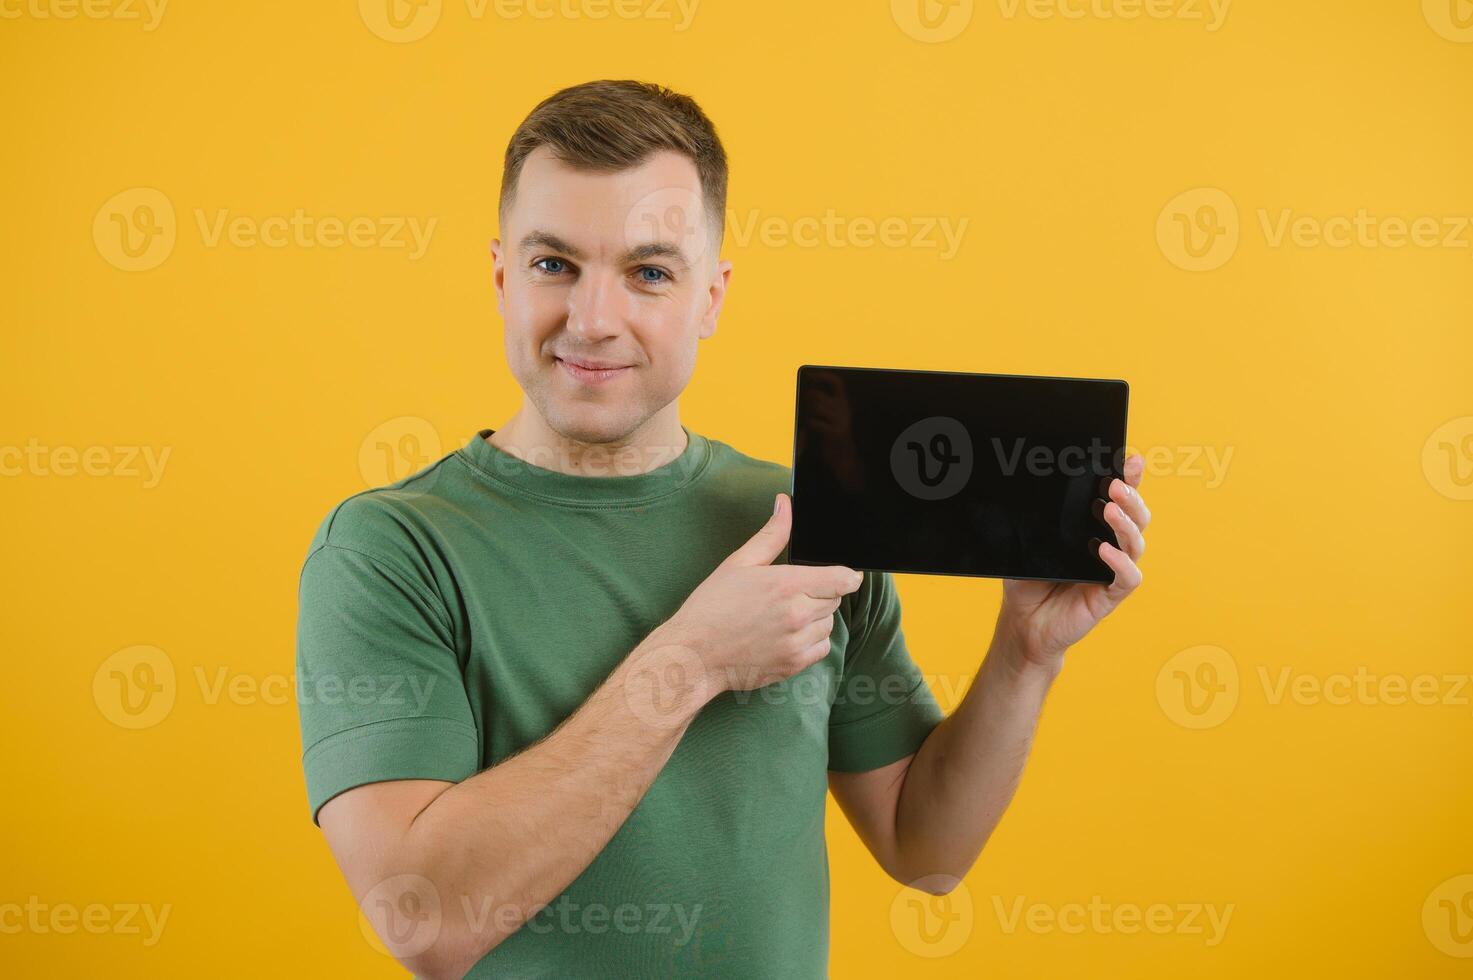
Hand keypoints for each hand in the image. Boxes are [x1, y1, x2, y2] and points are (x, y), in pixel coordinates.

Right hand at [666, 493, 862, 696]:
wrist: (695, 654)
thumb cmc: (712, 606)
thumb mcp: (739, 563)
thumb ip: (771, 534)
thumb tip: (785, 505)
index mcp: (786, 584)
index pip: (843, 579)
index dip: (848, 576)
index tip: (844, 576)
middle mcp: (797, 614)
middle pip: (836, 599)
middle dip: (821, 593)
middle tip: (791, 594)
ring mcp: (797, 642)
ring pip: (829, 624)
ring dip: (816, 617)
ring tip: (784, 615)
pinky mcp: (794, 665)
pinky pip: (822, 648)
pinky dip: (811, 641)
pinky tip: (786, 635)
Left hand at [997, 453, 1150, 674]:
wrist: (1023, 623)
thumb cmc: (1028, 580)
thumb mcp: (1027, 543)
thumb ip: (1036, 520)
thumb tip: (1032, 489)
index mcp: (1094, 529)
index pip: (1118, 500)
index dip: (1129, 479)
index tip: (1130, 460)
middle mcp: (1111, 546)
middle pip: (1136, 517)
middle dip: (1131, 498)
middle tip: (1115, 486)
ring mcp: (1113, 571)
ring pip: (1135, 544)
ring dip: (1125, 524)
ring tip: (1109, 509)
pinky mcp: (1110, 596)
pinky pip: (1127, 578)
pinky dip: (1120, 562)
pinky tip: (1104, 550)